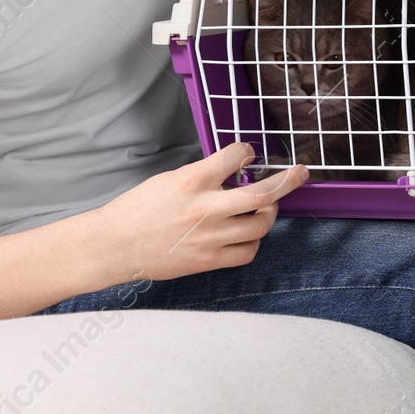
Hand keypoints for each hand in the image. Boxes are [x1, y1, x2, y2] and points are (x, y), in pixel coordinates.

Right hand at [90, 143, 306, 283]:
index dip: (247, 152)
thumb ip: (203, 175)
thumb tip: (234, 171)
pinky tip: (246, 234)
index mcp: (192, 181)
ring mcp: (209, 237)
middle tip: (300, 173)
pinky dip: (252, 242)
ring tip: (264, 207)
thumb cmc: (137, 210)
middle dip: (288, 181)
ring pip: (260, 225)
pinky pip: (246, 252)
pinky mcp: (208, 261)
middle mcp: (205, 208)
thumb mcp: (169, 178)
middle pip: (262, 194)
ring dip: (268, 213)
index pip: (235, 157)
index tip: (249, 154)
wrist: (115, 245)